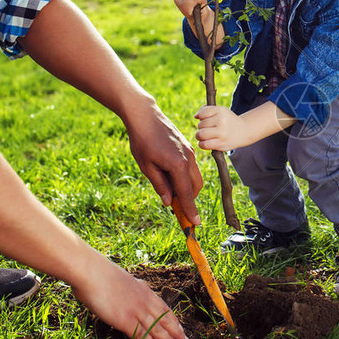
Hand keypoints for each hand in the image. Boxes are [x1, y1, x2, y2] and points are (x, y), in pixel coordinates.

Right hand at [72, 256, 191, 338]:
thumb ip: (130, 290)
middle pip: (166, 320)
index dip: (174, 321)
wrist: (92, 271)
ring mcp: (136, 311)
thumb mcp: (123, 281)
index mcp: (144, 290)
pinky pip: (142, 335)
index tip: (181, 329)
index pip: (164, 309)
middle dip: (178, 333)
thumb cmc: (101, 275)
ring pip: (158, 329)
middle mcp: (144, 301)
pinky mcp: (125, 320)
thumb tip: (129, 294)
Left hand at [126, 100, 203, 224]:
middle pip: (196, 186)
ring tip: (171, 192)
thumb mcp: (146, 167)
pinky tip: (171, 177)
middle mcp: (189, 159)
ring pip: (195, 177)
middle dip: (189, 199)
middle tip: (176, 208)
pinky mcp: (188, 147)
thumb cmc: (142, 141)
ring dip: (188, 188)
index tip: (195, 224)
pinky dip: (186, 177)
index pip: (186, 194)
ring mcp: (190, 152)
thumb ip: (160, 185)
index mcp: (178, 166)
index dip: (190, 210)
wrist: (145, 115)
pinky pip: (192, 167)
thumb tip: (169, 202)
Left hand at [195, 105, 252, 151]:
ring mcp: (221, 133)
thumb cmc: (228, 120)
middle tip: (209, 129)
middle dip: (202, 127)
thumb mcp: (221, 111)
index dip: (201, 117)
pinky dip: (202, 144)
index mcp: (221, 111)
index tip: (207, 119)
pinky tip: (206, 142)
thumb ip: (207, 110)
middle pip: (200, 125)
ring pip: (200, 134)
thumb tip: (196, 116)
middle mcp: (221, 121)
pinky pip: (203, 144)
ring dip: (200, 136)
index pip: (202, 113)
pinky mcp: (221, 143)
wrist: (244, 131)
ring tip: (206, 136)